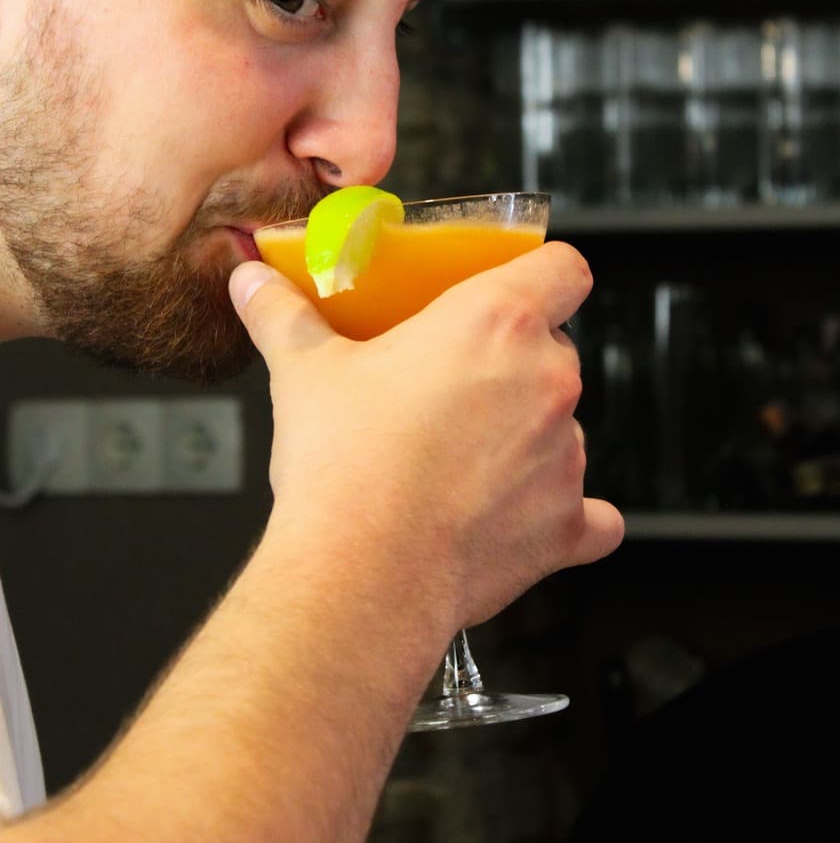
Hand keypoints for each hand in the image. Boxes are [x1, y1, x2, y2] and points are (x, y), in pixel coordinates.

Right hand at [229, 243, 623, 637]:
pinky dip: (561, 514)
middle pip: (553, 349)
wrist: (362, 574)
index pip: (564, 268)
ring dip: (525, 435)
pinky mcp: (566, 524)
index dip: (544, 273)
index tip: (517, 286)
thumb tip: (252, 283)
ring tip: (457, 459)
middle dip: (510, 363)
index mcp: (495, 323)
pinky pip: (590, 515)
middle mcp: (546, 382)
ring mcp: (565, 455)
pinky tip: (520, 514)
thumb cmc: (343, 465)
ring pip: (563, 426)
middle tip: (449, 385)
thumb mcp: (304, 371)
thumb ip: (283, 316)